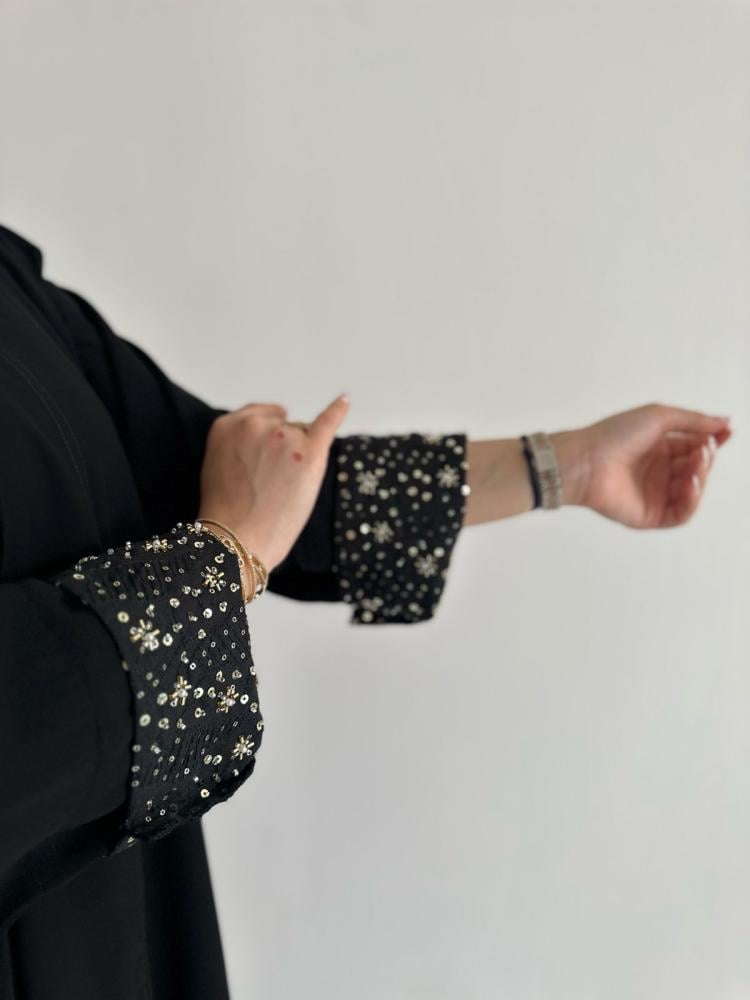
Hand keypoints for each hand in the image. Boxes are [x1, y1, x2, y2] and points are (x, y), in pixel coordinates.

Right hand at [197, 394, 350, 570]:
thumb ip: (239, 443)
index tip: (262, 461)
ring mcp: (283, 436)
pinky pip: (327, 423)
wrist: (236, 540)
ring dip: (298, 459)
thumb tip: (275, 431)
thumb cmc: (228, 513)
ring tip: (280, 491)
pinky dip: (337, 411)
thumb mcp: (217, 465)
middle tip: (267, 486)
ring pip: (302, 437)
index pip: (259, 418)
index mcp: (226, 426)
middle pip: (284, 428)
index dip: (265, 441)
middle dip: (282, 452)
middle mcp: (254, 424)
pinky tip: (344, 401)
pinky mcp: (309, 452)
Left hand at [552, 404, 731, 528]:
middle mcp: (658, 472)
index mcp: (659, 448)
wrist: (585, 461)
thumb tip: (725, 422)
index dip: (713, 440)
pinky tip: (690, 484)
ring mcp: (654, 495)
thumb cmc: (615, 434)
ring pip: (692, 491)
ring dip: (701, 477)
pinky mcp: (650, 516)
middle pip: (696, 468)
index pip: (695, 446)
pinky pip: (681, 514)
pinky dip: (692, 500)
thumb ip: (693, 421)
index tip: (727, 432)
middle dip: (706, 458)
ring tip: (696, 463)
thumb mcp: (659, 417)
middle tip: (704, 449)